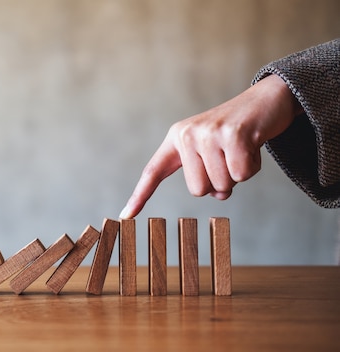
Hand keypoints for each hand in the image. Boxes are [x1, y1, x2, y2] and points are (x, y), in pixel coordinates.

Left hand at [120, 74, 301, 218]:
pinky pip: (241, 175)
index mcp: (176, 138)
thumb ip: (208, 175)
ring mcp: (208, 133)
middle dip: (219, 181)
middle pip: (198, 189)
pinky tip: (253, 146)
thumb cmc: (237, 133)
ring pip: (221, 185)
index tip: (125, 215)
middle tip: (229, 156)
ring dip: (237, 173)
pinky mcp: (233, 134)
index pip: (154, 171)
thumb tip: (218, 194)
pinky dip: (252, 166)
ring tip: (241, 149)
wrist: (267, 100)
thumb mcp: (214, 152)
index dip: (140, 195)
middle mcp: (187, 134)